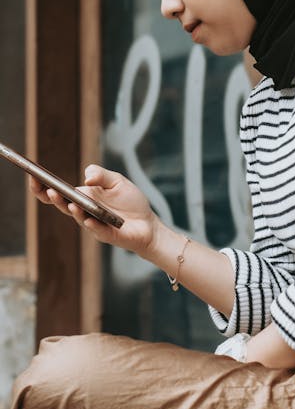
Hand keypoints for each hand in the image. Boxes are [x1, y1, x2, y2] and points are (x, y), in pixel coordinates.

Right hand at [29, 165, 159, 256]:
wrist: (148, 224)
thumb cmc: (131, 202)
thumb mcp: (117, 181)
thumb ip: (102, 175)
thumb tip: (87, 176)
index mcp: (83, 196)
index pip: (58, 192)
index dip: (43, 185)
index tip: (32, 175)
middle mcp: (84, 211)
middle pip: (62, 205)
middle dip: (51, 197)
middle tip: (47, 189)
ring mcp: (93, 223)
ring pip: (77, 217)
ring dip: (70, 209)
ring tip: (65, 199)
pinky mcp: (106, 234)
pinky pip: (96, 229)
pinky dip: (91, 223)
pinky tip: (89, 217)